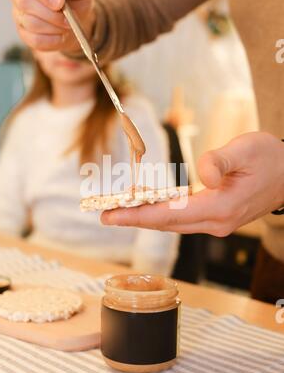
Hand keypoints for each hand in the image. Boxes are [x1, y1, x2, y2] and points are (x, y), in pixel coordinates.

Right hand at [8, 0, 94, 52]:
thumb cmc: (75, 1)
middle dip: (52, 14)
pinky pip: (35, 40)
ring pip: (32, 23)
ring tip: (67, 26)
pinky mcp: (23, 34)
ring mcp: (19, 14)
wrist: (74, 24)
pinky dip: (53, 40)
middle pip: (26, 3)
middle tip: (69, 20)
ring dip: (55, 28)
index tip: (61, 2)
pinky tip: (61, 36)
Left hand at [101, 132, 283, 235]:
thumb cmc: (271, 159)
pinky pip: (182, 219)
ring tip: (119, 210)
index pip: (171, 214)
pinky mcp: (216, 218)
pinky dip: (162, 214)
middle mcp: (217, 221)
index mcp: (222, 206)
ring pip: (173, 223)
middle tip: (105, 214)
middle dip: (135, 218)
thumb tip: (202, 175)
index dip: (139, 215)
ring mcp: (217, 223)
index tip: (113, 215)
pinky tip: (147, 206)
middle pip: (167, 223)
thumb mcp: (248, 149)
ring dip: (146, 217)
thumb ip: (221, 160)